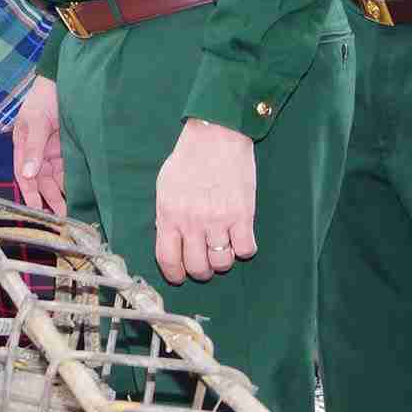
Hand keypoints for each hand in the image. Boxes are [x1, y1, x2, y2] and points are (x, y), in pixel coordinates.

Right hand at [12, 77, 66, 215]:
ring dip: (63, 193)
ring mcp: (54, 152)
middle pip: (42, 181)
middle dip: (50, 198)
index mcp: (23, 145)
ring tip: (73, 210)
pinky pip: (70, 170)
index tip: (35, 209)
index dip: (29, 192)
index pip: (24, 174)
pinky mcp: (70, 150)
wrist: (66, 81)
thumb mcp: (36, 121)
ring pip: (57, 178)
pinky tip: (81, 193)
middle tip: (62, 216)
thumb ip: (34, 148)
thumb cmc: (44, 98)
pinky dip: (74, 182)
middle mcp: (38, 152)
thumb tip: (29, 174)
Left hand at [153, 118, 255, 285]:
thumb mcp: (165, 186)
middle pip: (197, 267)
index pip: (167, 259)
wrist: (216, 135)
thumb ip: (166, 214)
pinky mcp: (243, 215)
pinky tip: (240, 236)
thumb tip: (168, 238)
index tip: (180, 276)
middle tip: (205, 262)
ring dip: (223, 260)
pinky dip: (244, 248)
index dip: (174, 274)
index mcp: (169, 214)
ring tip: (223, 246)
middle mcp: (192, 221)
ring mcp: (218, 220)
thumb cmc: (189, 158)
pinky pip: (246, 249)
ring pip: (222, 263)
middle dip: (201, 270)